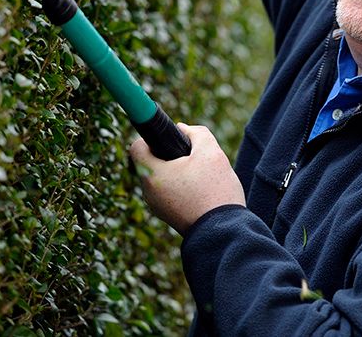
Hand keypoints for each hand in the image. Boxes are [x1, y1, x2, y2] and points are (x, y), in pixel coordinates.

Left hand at [129, 124, 245, 234]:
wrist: (223, 232)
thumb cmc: (215, 190)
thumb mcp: (211, 152)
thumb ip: (197, 133)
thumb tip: (183, 129)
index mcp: (153, 174)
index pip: (137, 147)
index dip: (151, 138)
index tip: (169, 139)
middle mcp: (149, 192)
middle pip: (150, 164)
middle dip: (168, 156)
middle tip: (191, 157)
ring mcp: (157, 207)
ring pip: (160, 179)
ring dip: (175, 173)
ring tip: (199, 177)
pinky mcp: (168, 217)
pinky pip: (168, 194)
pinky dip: (180, 188)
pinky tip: (201, 190)